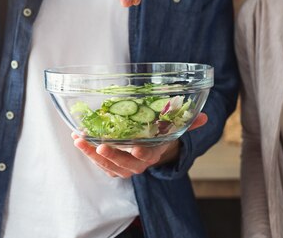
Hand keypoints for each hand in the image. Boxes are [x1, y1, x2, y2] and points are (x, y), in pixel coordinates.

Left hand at [72, 113, 207, 177]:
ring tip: (79, 139)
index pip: (148, 156)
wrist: (150, 149)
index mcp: (153, 154)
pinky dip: (87, 151)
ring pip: (106, 165)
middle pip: (123, 164)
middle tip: (99, 144)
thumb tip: (205, 116)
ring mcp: (122, 166)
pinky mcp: (110, 165)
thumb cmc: (160, 136)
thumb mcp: (174, 129)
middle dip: (110, 156)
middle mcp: (137, 163)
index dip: (142, 153)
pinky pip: (98, 162)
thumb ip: (188, 123)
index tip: (136, 149)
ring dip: (91, 153)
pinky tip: (77, 138)